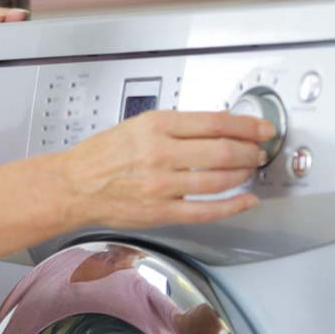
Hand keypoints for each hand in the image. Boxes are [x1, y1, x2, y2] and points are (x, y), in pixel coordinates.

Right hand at [54, 110, 269, 228]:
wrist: (73, 186)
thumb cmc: (100, 156)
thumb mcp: (136, 125)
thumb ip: (175, 126)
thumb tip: (216, 126)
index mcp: (154, 126)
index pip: (215, 122)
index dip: (246, 125)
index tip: (261, 128)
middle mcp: (160, 153)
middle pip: (224, 150)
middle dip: (250, 151)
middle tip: (259, 151)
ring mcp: (162, 185)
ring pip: (220, 179)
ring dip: (244, 174)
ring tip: (249, 170)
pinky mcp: (162, 211)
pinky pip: (208, 210)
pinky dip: (234, 205)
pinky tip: (246, 200)